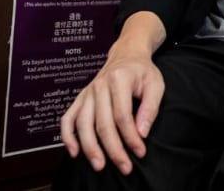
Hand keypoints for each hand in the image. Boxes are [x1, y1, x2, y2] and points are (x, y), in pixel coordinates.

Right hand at [60, 14, 165, 174]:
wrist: (127, 54)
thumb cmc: (142, 71)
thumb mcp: (155, 84)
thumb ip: (150, 107)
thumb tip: (141, 133)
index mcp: (119, 78)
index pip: (123, 115)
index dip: (131, 137)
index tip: (140, 152)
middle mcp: (100, 85)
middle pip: (103, 123)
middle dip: (113, 149)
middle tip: (124, 167)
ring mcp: (88, 92)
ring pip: (84, 124)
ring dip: (90, 148)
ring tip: (99, 165)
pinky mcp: (80, 98)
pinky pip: (68, 118)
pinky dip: (68, 136)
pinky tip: (74, 152)